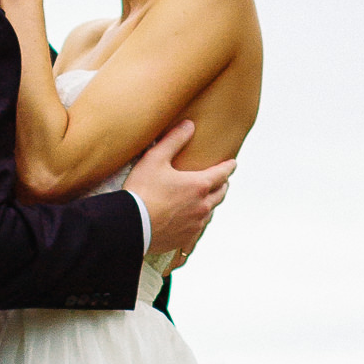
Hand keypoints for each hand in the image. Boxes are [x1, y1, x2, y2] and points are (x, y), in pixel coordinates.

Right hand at [125, 123, 235, 256]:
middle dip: (222, 185)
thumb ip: (174, 140)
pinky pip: (198, 230)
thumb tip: (189, 125)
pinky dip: (199, 222)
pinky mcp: (186, 238)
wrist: (131, 225)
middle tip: (221, 180)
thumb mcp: (155, 158)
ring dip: (211, 203)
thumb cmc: (141, 190)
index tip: (233, 163)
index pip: (222, 173)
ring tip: (207, 199)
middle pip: (221, 194)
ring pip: (211, 212)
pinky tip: (194, 223)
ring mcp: (195, 224)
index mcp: (199, 185)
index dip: (228, 166)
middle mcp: (202, 206)